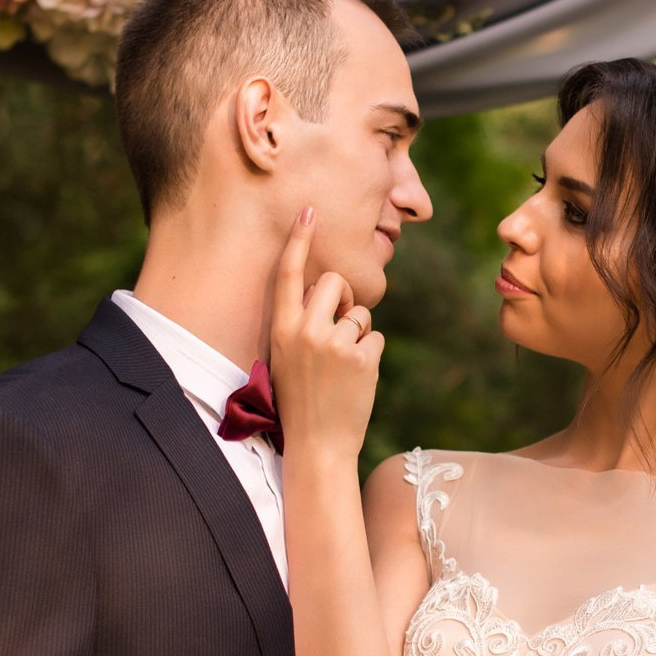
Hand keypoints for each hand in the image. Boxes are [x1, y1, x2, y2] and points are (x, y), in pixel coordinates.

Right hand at [269, 205, 382, 462]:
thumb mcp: (286, 358)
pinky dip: (370, 354)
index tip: (309, 211)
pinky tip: (356, 378)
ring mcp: (334, 344)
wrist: (318, 444)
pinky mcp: (362, 358)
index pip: (289, 274)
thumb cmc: (301, 400)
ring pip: (360, 313)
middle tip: (337, 329)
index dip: (299, 240)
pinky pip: (375, 337)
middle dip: (342, 298)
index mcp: (280, 329)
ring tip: (342, 367)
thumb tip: (328, 294)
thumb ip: (301, 324)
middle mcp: (305, 330)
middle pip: (334, 282)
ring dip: (357, 334)